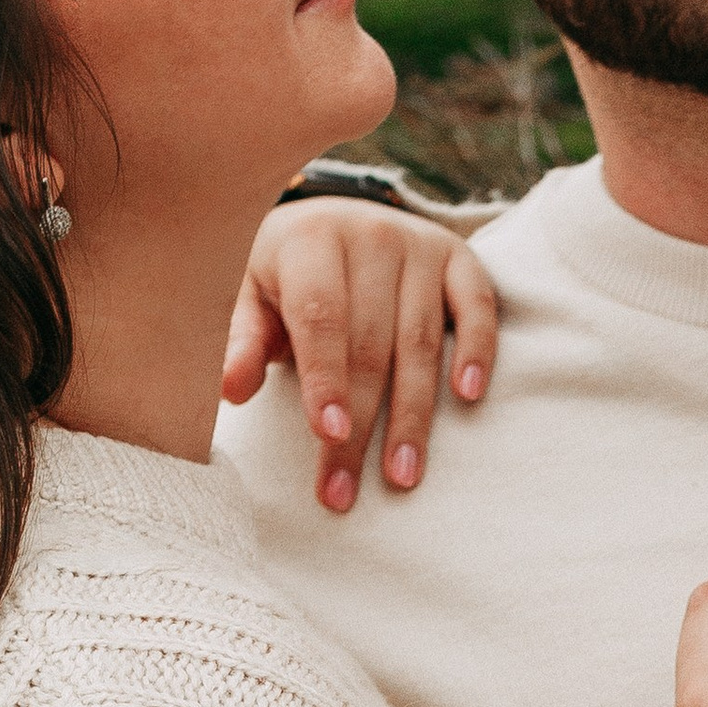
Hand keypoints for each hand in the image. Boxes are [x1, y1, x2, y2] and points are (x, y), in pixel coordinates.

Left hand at [224, 198, 499, 509]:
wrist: (332, 216)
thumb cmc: (285, 273)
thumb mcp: (249, 296)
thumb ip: (241, 340)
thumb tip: (230, 389)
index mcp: (311, 241)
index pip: (321, 318)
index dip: (326, 379)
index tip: (328, 435)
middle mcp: (371, 236)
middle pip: (371, 343)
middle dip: (361, 424)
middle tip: (346, 490)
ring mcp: (420, 245)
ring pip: (421, 340)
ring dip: (414, 415)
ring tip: (402, 476)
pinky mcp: (457, 258)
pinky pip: (476, 306)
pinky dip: (476, 350)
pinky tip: (468, 396)